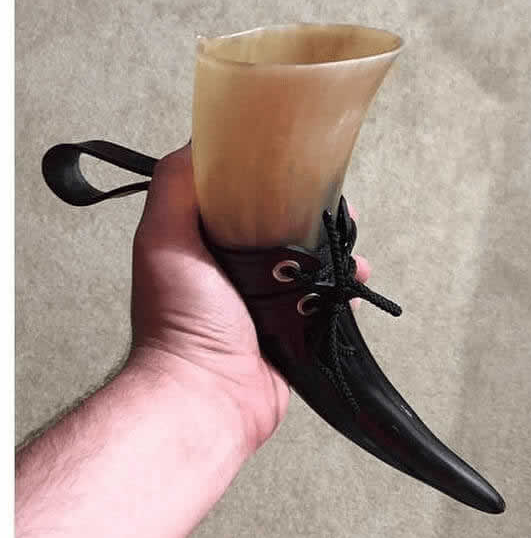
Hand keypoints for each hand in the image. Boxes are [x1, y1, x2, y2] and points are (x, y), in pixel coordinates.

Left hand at [129, 144, 370, 454]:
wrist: (208, 396)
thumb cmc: (181, 320)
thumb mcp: (165, 239)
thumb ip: (175, 187)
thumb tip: (200, 141)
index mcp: (206, 248)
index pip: (244, 202)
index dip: (272, 183)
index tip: (299, 170)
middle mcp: (236, 274)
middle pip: (284, 232)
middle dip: (314, 218)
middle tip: (340, 211)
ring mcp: (267, 305)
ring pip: (311, 267)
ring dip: (337, 255)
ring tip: (354, 249)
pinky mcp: (293, 333)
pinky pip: (325, 305)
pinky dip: (344, 293)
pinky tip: (357, 283)